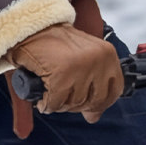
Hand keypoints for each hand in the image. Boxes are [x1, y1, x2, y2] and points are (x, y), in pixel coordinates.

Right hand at [8, 24, 123, 120]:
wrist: (31, 27)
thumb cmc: (55, 45)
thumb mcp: (83, 61)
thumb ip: (93, 87)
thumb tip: (94, 116)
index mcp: (108, 55)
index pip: (114, 91)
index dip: (99, 103)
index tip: (86, 104)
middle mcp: (98, 60)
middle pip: (92, 102)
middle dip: (74, 102)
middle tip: (62, 90)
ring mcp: (80, 67)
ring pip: (72, 104)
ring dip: (58, 101)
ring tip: (51, 84)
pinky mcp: (61, 75)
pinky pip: (55, 103)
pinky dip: (45, 102)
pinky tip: (42, 90)